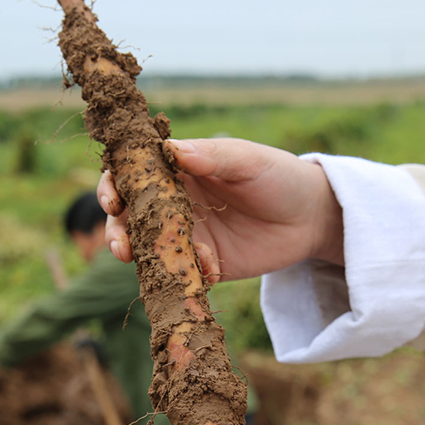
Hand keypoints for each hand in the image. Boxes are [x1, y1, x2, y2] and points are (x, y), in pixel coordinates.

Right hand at [97, 138, 343, 281]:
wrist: (311, 218)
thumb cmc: (279, 176)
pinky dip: (187, 275)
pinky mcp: (206, 266)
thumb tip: (170, 149)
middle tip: (122, 246)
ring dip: (142, 259)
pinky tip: (209, 268)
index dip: (114, 185)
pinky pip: (184, 275)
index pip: (132, 175)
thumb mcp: (248, 161)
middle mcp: (176, 204)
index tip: (114, 199)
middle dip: (118, 232)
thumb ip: (212, 157)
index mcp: (178, 171)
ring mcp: (189, 237)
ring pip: (150, 251)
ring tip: (148, 264)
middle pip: (131, 218)